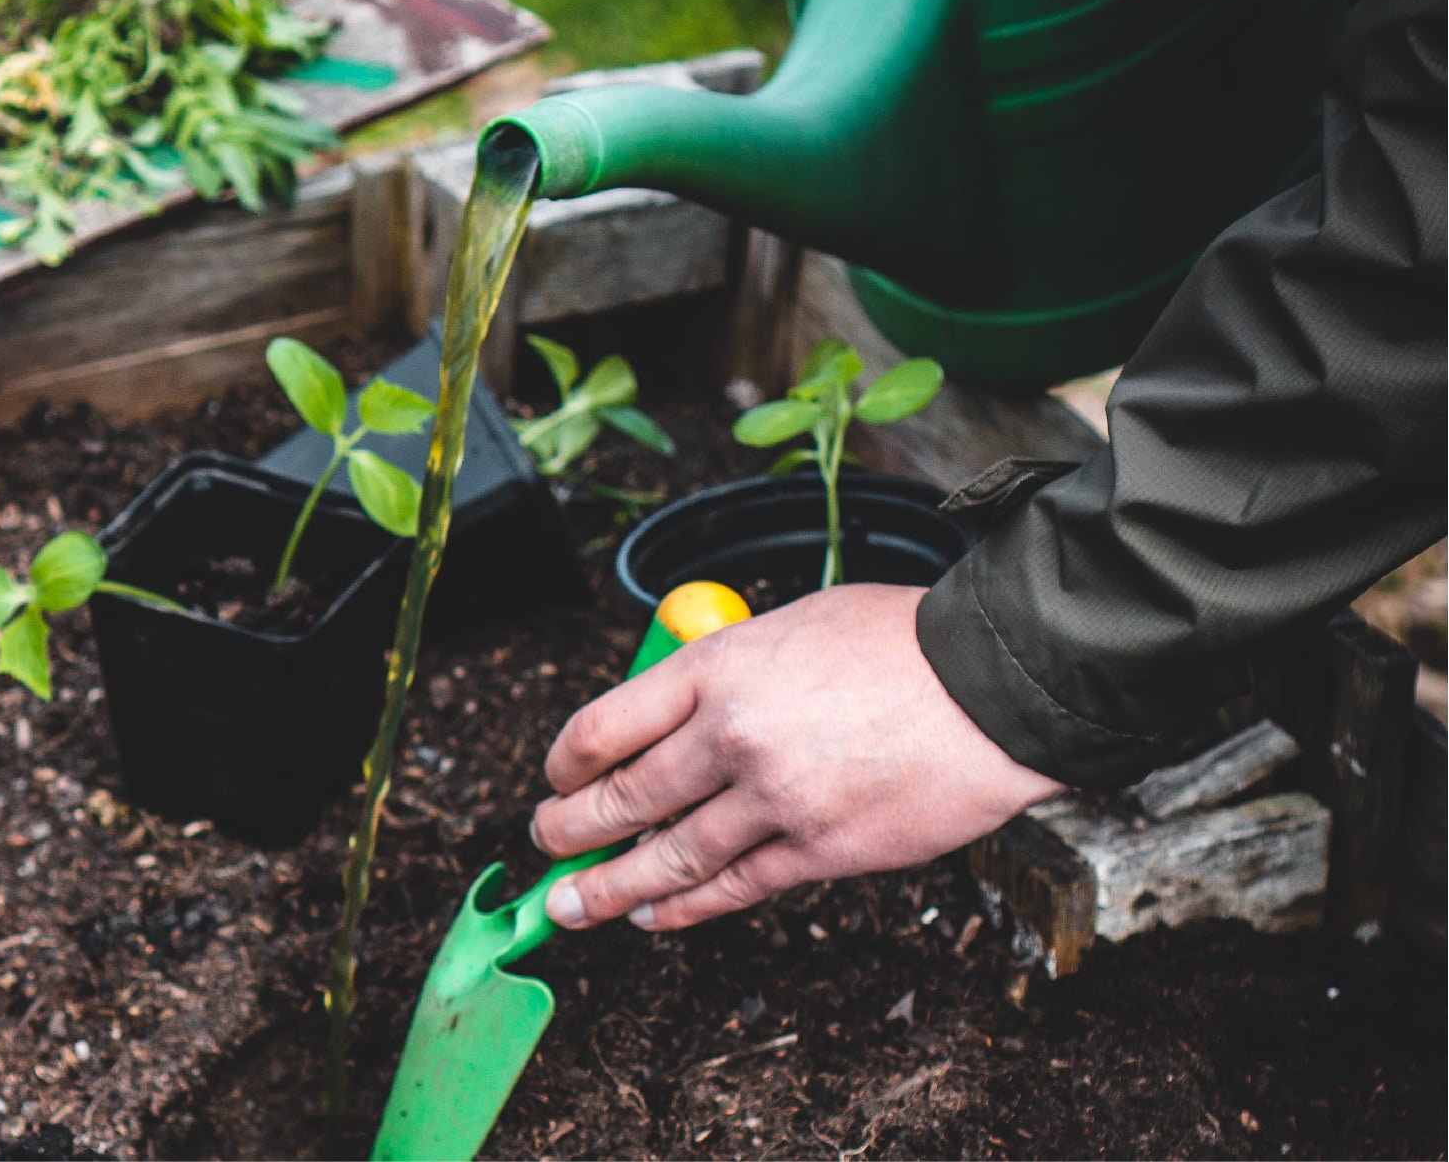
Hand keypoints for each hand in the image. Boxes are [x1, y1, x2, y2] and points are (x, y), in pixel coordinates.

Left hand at [530, 583, 1063, 931]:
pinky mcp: (820, 850)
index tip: (554, 778)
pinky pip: (732, 889)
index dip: (564, 763)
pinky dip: (684, 908)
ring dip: (607, 889)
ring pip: (667, 858)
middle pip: (623, 798)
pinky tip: (652, 915)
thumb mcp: (789, 625)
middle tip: (543, 844)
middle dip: (568, 830)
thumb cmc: (900, 643)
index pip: (604, 725)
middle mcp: (732, 736)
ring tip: (570, 904)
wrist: (996, 685)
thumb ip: (726, 670)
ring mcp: (774, 800)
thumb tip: (675, 713)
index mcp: (717, 668)